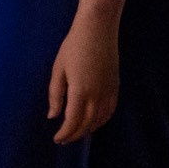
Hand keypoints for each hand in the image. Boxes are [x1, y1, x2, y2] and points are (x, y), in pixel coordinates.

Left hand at [49, 13, 118, 143]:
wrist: (98, 28)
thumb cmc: (74, 46)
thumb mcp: (58, 69)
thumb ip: (56, 95)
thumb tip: (53, 116)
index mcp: (80, 92)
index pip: (72, 122)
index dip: (65, 134)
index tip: (57, 139)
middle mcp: (96, 95)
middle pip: (86, 125)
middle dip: (75, 135)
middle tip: (64, 139)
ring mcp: (108, 91)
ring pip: (100, 120)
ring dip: (88, 130)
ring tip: (77, 132)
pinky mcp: (115, 86)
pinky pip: (110, 110)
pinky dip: (102, 120)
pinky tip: (94, 122)